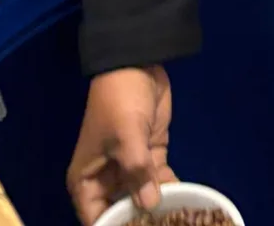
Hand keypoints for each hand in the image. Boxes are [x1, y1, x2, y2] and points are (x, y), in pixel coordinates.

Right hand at [67, 66, 175, 224]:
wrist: (136, 63)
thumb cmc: (119, 101)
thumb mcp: (126, 137)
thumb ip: (137, 174)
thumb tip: (149, 206)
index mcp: (86, 180)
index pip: (96, 219)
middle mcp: (105, 180)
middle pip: (120, 213)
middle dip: (139, 222)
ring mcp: (129, 168)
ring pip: (142, 199)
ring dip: (158, 210)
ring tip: (179, 220)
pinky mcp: (150, 156)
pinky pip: (159, 182)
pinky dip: (171, 191)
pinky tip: (187, 203)